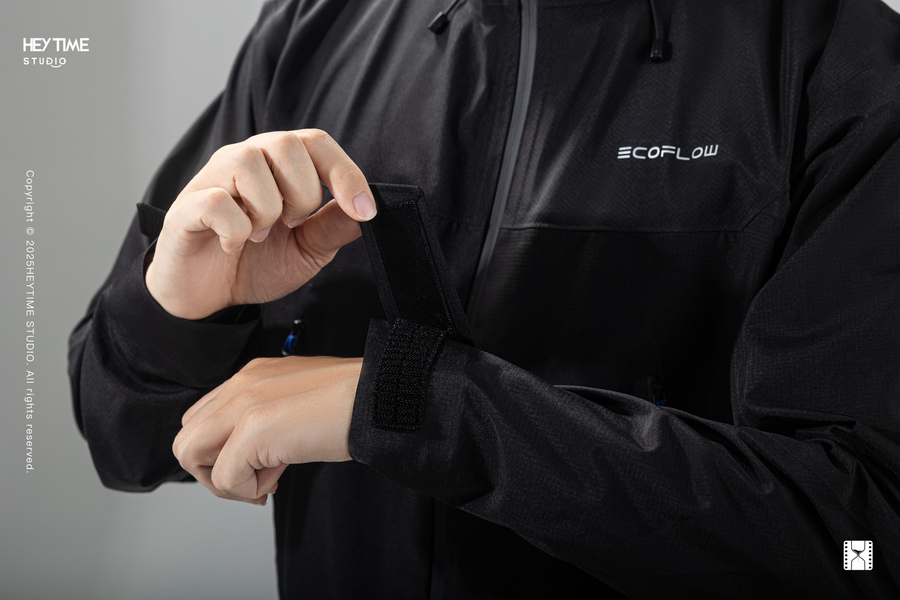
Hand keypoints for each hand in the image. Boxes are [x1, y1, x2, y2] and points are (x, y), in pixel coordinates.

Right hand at [145, 129, 375, 319]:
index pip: (317, 142)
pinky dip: (235, 230)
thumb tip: (369, 209)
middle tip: (292, 224)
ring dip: (266, 210)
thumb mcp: (308, 249)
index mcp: (278, 165)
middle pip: (286, 143)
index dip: (345, 172)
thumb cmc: (256, 263)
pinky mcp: (187, 207)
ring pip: (249, 164)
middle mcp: (246, 160)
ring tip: (257, 235)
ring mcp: (213, 179)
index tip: (364, 210)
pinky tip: (232, 244)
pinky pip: (217, 202)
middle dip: (302, 193)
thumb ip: (335, 227)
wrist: (209, 296)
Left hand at [173, 355, 360, 505]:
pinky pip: (225, 477)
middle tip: (252, 482)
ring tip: (262, 483)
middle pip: (187, 437)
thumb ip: (270, 421)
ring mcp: (244, 405)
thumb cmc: (352, 404)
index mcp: (251, 376)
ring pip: (190, 454)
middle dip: (213, 471)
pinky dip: (247, 490)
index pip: (204, 419)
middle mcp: (241, 385)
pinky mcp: (254, 430)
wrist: (379, 398)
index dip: (222, 452)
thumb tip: (259, 462)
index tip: (258, 466)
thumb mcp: (298, 403)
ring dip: (223, 482)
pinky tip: (276, 480)